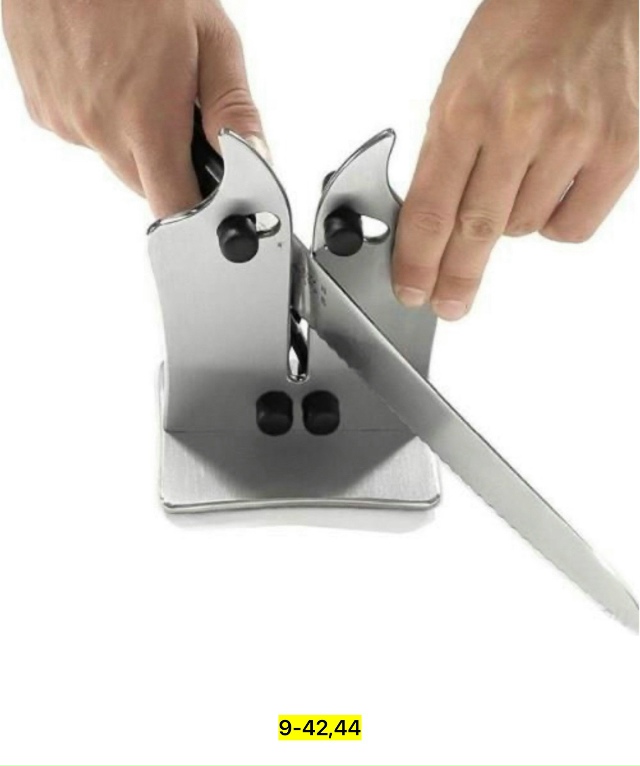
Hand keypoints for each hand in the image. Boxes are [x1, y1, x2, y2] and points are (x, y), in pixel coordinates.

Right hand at [2, 0, 265, 217]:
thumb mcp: (209, 37)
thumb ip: (233, 109)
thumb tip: (255, 158)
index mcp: (147, 121)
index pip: (175, 208)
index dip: (199, 213)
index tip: (214, 200)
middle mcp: (100, 131)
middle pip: (149, 187)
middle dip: (173, 165)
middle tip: (180, 110)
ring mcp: (66, 122)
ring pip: (118, 162)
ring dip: (137, 141)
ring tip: (141, 81)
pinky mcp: (43, 110)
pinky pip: (87, 136)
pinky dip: (104, 120)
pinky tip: (109, 75)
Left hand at [392, 0, 638, 319]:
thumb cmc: (522, 30)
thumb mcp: (459, 85)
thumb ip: (444, 154)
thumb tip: (431, 223)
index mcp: (466, 108)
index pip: (431, 208)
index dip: (418, 260)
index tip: (413, 290)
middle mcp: (518, 126)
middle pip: (476, 231)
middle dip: (457, 276)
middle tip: (449, 304)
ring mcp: (572, 140)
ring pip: (525, 229)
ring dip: (512, 219)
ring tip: (520, 173)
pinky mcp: (618, 150)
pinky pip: (572, 226)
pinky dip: (556, 220)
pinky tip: (551, 189)